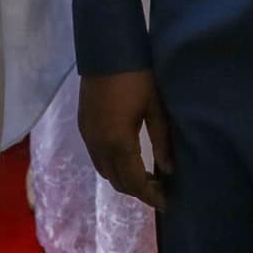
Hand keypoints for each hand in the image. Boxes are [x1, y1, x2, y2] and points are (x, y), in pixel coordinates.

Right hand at [80, 70, 172, 210]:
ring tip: (147, 177)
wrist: (106, 50)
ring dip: (124, 180)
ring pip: (105, 171)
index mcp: (118, 142)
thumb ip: (162, 140)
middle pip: (117, 181)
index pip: (134, 181)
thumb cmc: (137, 75)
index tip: (167, 202)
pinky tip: (128, 160)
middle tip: (160, 189)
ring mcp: (87, 136)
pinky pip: (97, 158)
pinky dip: (112, 166)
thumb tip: (169, 170)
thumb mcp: (156, 107)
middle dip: (138, 190)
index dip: (151, 195)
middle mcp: (98, 145)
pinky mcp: (83, 127)